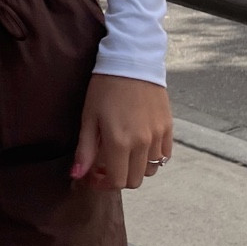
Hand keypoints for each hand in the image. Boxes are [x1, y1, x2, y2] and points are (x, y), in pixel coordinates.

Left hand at [72, 75, 173, 190]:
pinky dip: (153, 157)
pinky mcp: (168, 127)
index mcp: (119, 142)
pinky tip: (140, 146)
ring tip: (124, 155)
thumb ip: (85, 150)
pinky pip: (164, 155)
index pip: (116, 182)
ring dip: (136, 169)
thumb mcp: (89, 118)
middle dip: (119, 179)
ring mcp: (158, 135)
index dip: (103, 184)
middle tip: (106, 167)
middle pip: (135, 180)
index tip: (94, 176)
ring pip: (151, 170)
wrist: (132, 61)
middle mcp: (142, 143)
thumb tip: (77, 176)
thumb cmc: (104, 88)